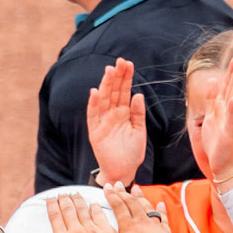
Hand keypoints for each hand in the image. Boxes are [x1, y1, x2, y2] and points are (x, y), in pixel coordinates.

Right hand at [40, 193, 125, 232]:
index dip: (52, 206)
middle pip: (68, 209)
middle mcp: (78, 232)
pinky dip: (94, 207)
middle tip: (62, 194)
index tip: (50, 200)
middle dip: (63, 199)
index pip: (55, 216)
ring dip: (77, 200)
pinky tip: (92, 204)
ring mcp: (93, 231)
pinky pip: (99, 214)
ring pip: (83, 209)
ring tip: (74, 194)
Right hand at [88, 59, 148, 186]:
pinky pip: (93, 115)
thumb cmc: (132, 153)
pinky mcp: (95, 131)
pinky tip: (95, 92)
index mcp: (123, 113)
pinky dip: (93, 104)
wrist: (123, 171)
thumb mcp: (139, 131)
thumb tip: (138, 94)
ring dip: (105, 85)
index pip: (124, 91)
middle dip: (117, 76)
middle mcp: (112, 114)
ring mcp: (103, 122)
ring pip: (103, 99)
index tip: (129, 64)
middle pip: (113, 91)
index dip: (126, 77)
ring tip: (109, 71)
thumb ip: (138, 113)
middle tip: (120, 61)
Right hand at [103, 182, 178, 232]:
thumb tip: (106, 228)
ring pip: (146, 206)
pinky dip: (161, 209)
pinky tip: (160, 205)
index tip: (108, 187)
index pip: (118, 207)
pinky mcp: (166, 231)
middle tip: (118, 185)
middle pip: (131, 203)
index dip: (112, 196)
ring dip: (139, 196)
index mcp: (129, 228)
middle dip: (123, 192)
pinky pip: (162, 216)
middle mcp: (142, 222)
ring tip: (135, 188)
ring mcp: (155, 225)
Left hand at [200, 59, 232, 188]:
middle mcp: (226, 113)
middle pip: (231, 89)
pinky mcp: (227, 133)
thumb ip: (211, 101)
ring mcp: (228, 122)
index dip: (229, 73)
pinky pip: (230, 118)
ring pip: (232, 100)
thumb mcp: (210, 118)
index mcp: (221, 109)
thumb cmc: (217, 144)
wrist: (224, 165)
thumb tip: (212, 81)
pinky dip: (231, 108)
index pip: (226, 87)